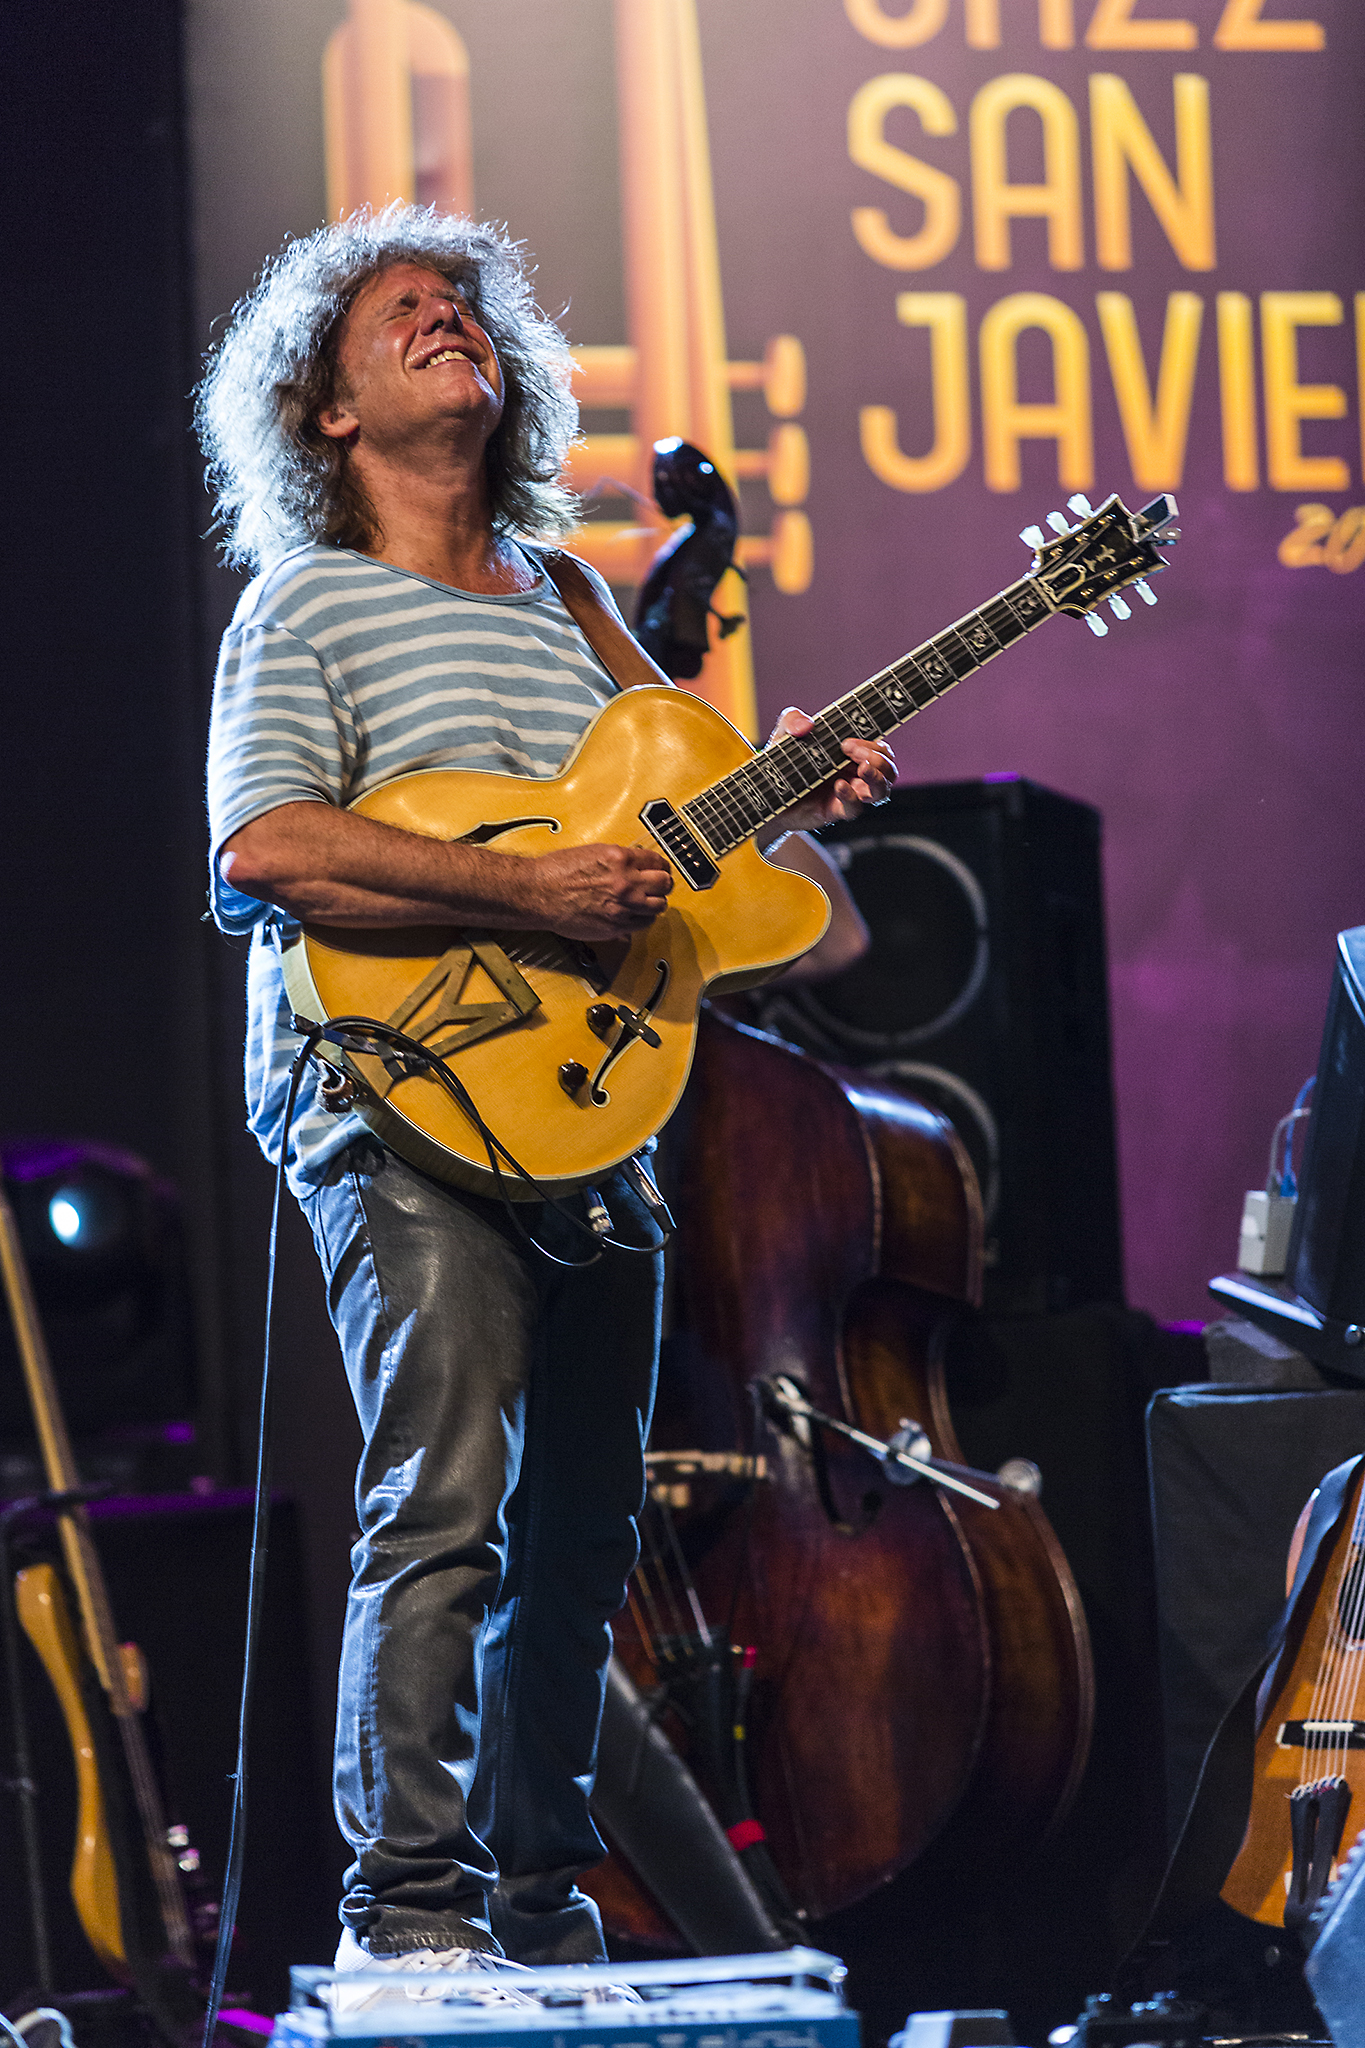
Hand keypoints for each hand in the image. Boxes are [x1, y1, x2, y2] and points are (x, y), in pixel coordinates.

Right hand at [531, 843, 673, 940]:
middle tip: (659, 886)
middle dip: (663, 884)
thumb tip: (634, 864)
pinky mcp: (616, 926)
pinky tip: (635, 915)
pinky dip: (642, 919)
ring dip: (655, 903)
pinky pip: (643, 924)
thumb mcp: (593, 852)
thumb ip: (619, 859)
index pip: (658, 862)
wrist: (538, 893)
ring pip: (659, 906)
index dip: (661, 867)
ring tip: (647, 902)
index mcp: (620, 859)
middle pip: (665, 884)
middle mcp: (626, 882)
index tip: (661, 870)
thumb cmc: (556, 872)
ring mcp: (622, 906)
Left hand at [768, 707, 895, 831]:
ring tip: (862, 768)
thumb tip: (808, 725)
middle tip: (849, 750)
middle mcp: (853, 774)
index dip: (874, 745)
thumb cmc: (780, 763)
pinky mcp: (835, 810)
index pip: (880, 750)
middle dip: (878, 759)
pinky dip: (852, 797)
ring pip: (881, 791)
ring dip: (877, 778)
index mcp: (850, 755)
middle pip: (889, 770)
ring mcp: (847, 794)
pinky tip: (839, 786)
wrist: (764, 794)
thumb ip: (792, 719)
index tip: (847, 741)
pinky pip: (855, 809)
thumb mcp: (783, 734)